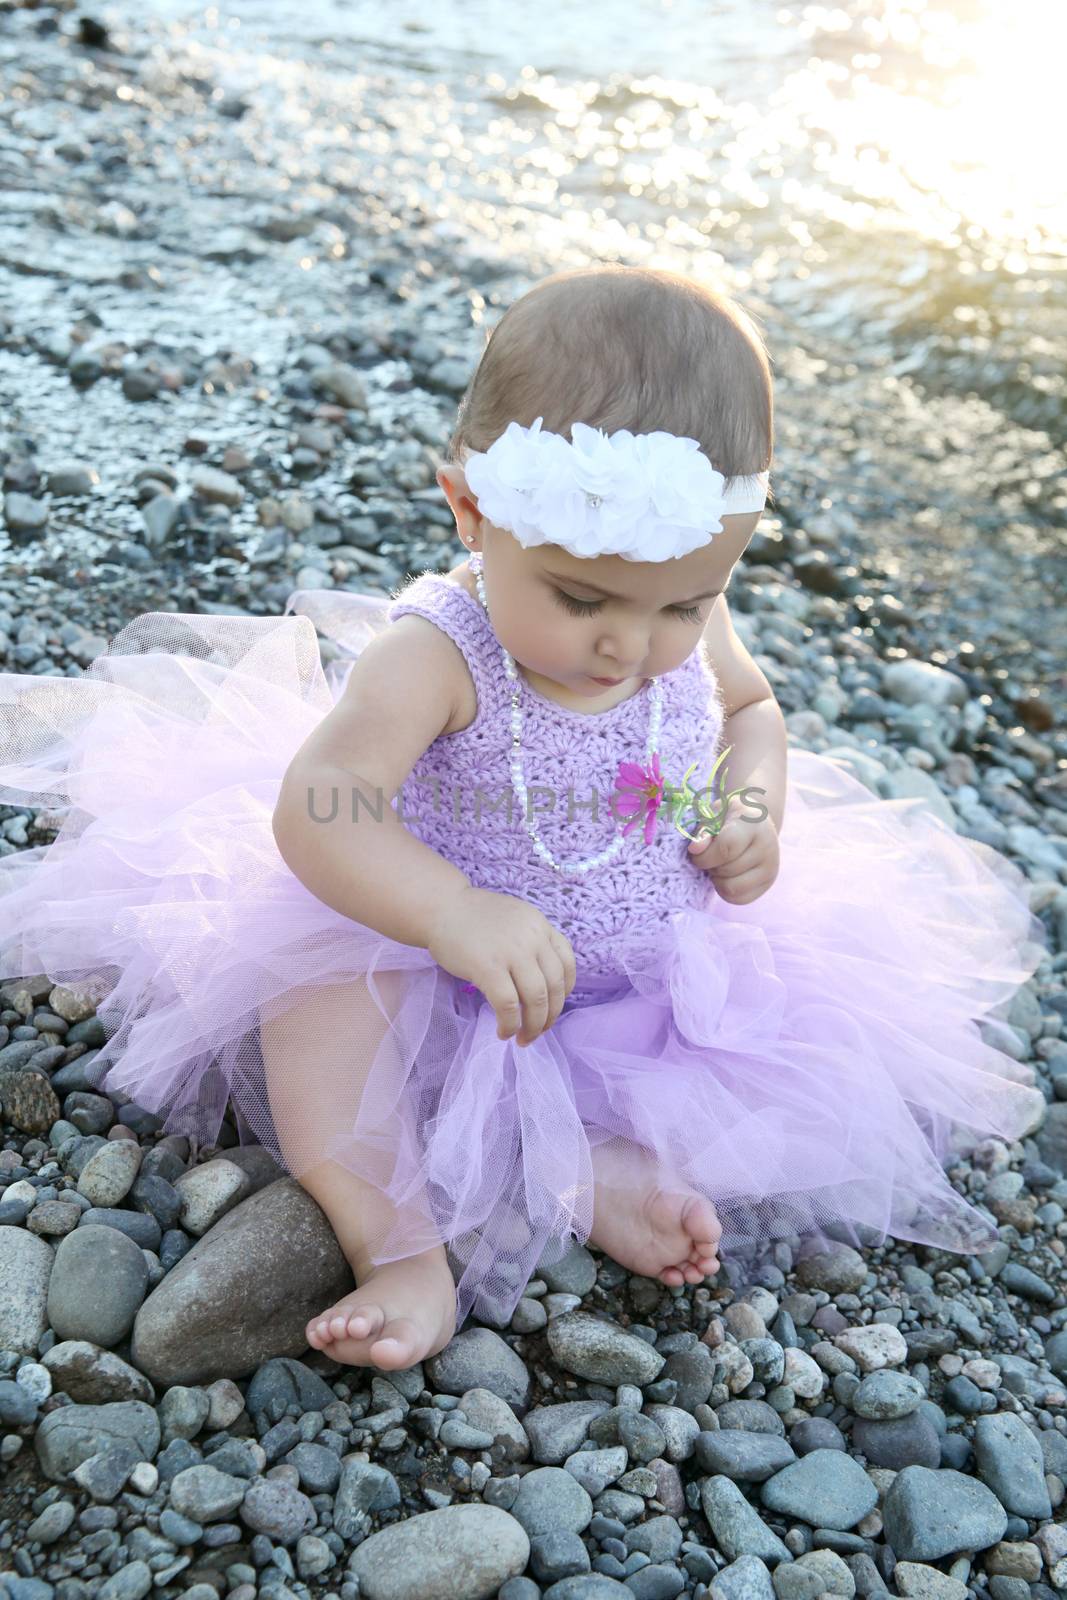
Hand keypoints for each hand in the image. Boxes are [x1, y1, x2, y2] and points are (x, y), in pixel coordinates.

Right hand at [426, 886, 576, 1046]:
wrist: (439, 907)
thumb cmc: (472, 917)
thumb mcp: (514, 919)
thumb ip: (531, 942)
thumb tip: (541, 980)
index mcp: (540, 925)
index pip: (567, 963)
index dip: (565, 991)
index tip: (554, 1006)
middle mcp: (532, 937)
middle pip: (554, 986)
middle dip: (550, 1016)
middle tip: (538, 1031)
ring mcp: (511, 952)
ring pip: (536, 999)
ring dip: (533, 1026)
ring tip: (523, 1038)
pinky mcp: (488, 967)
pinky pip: (508, 1005)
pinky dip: (509, 1024)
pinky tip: (503, 1031)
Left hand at [687, 813, 779, 904]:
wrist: (750, 822)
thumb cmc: (726, 817)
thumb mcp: (712, 815)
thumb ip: (701, 830)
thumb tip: (695, 849)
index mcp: (753, 822)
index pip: (727, 847)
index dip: (705, 855)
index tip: (695, 851)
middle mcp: (768, 844)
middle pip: (727, 869)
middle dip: (709, 865)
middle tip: (710, 855)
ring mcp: (771, 866)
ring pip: (731, 888)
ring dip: (717, 879)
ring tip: (718, 864)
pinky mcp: (768, 883)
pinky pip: (738, 899)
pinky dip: (725, 890)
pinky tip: (725, 875)